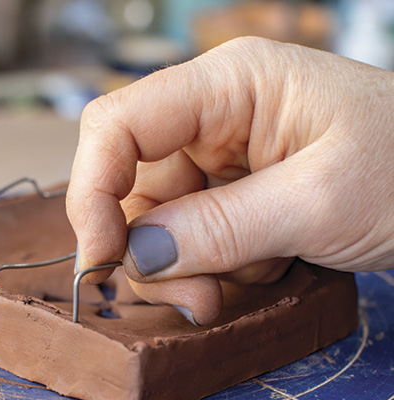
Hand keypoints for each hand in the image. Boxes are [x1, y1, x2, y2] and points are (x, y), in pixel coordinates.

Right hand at [67, 37, 393, 324]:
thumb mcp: (320, 202)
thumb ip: (222, 229)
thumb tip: (137, 256)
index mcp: (228, 85)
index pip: (117, 124)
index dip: (93, 190)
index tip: (102, 258)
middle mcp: (213, 116)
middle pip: (133, 183)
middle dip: (156, 251)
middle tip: (197, 299)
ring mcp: (223, 155)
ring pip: (161, 220)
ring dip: (194, 266)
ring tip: (257, 276)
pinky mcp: (235, 190)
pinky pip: (195, 236)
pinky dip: (220, 265)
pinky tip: (271, 262)